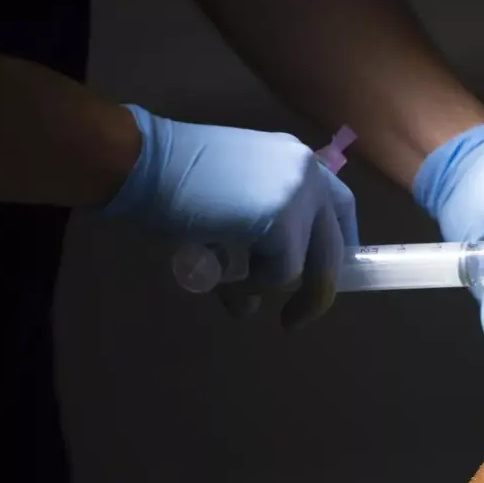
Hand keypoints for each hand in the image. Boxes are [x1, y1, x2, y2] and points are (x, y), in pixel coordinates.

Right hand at [101, 104, 357, 328]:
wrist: (142, 163)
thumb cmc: (172, 183)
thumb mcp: (230, 201)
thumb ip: (256, 240)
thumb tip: (254, 302)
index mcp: (296, 160)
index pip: (341, 206)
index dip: (340, 245)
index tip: (331, 274)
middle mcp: (308, 174)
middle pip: (332, 248)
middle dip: (318, 293)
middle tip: (294, 321)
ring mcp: (299, 196)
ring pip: (303, 268)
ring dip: (260, 286)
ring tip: (221, 276)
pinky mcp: (281, 222)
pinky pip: (279, 274)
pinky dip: (248, 283)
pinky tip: (218, 265)